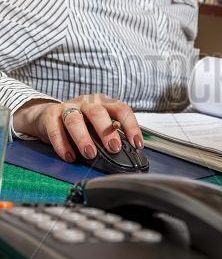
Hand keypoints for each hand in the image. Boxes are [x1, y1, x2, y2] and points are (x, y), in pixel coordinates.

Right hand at [14, 94, 143, 162]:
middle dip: (107, 131)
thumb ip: (109, 134)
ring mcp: (68, 107)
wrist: (48, 116)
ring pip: (75, 119)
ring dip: (83, 138)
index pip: (121, 109)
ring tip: (90, 154)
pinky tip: (69, 156)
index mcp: (103, 102)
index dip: (131, 126)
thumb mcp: (97, 125)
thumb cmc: (80, 122)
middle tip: (113, 148)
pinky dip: (62, 144)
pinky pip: (55, 129)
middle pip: (98, 112)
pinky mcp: (50, 115)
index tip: (137, 144)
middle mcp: (87, 102)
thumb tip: (125, 154)